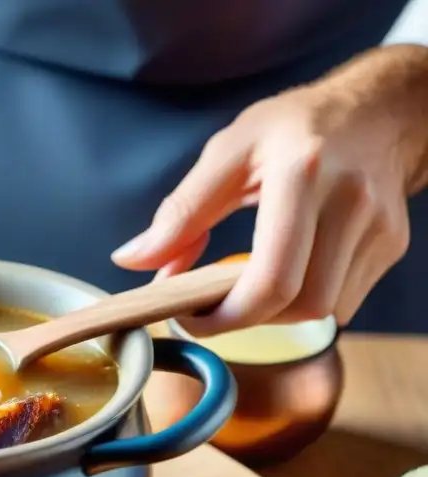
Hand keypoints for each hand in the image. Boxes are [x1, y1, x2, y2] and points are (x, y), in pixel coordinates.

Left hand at [111, 44, 427, 334]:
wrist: (379, 109)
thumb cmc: (295, 126)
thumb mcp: (227, 152)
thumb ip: (179, 212)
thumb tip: (131, 260)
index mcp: (302, 174)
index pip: (272, 279)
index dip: (227, 317)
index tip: (192, 318)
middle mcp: (350, 203)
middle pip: (303, 306)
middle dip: (250, 319)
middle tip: (213, 309)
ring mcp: (379, 228)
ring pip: (326, 311)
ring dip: (277, 313)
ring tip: (246, 287)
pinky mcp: (393, 245)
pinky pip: (344, 301)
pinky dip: (305, 301)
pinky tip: (286, 273)